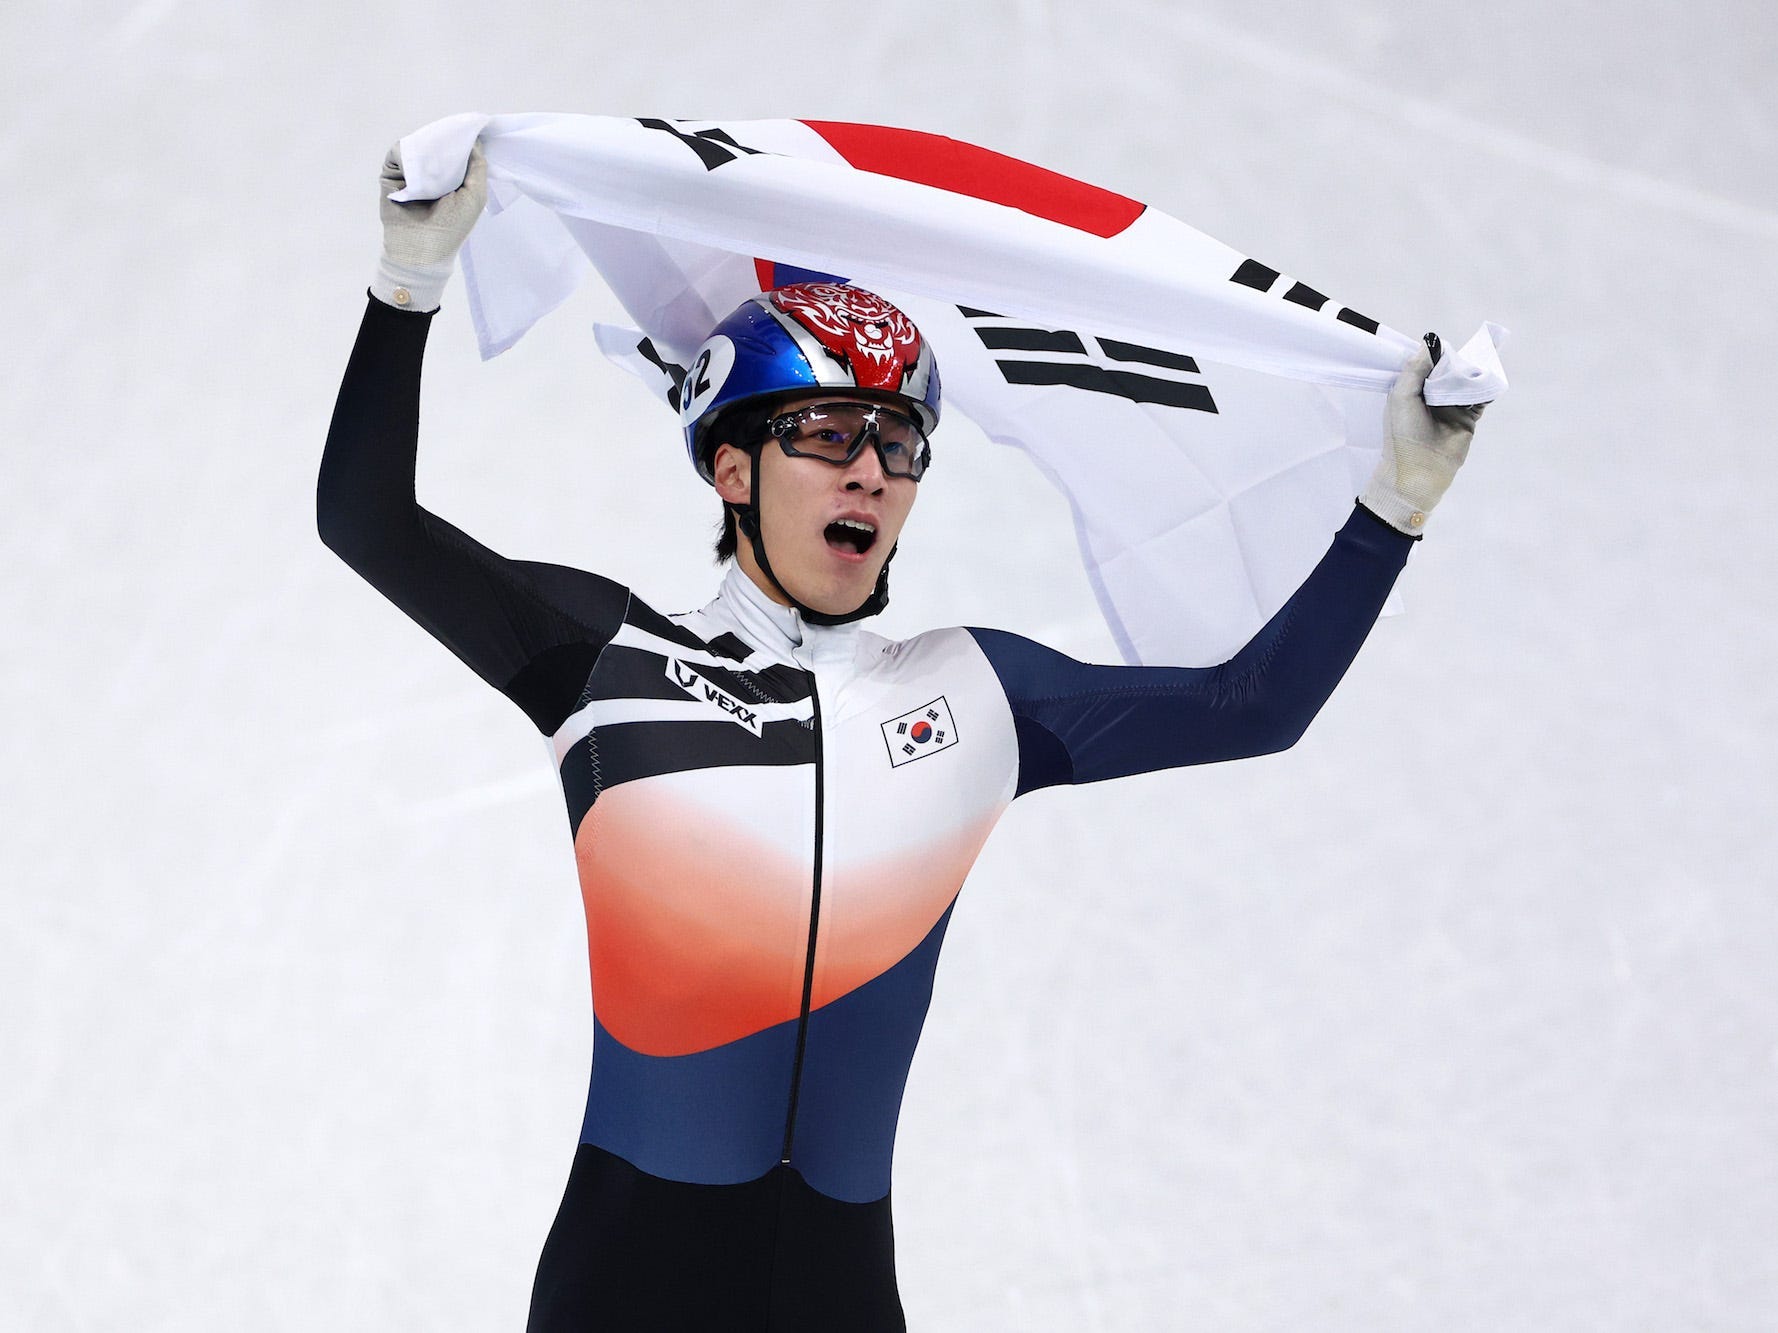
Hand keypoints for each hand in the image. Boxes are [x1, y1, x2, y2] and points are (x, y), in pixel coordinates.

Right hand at [371, 141, 487, 311]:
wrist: (422, 246)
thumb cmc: (453, 226)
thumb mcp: (475, 196)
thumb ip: (478, 168)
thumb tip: (475, 140)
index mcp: (452, 180)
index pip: (456, 152)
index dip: (462, 141)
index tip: (470, 128)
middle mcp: (431, 174)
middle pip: (437, 144)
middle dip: (445, 139)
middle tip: (454, 132)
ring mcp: (411, 173)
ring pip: (418, 145)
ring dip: (427, 147)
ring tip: (437, 153)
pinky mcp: (391, 174)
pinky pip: (399, 153)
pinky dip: (408, 155)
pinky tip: (418, 165)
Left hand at [1359, 336, 1485, 535]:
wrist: (1419, 469)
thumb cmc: (1404, 433)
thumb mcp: (1401, 396)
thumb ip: (1414, 369)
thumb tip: (1430, 343)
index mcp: (1411, 391)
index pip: (1426, 365)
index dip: (1435, 355)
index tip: (1443, 346)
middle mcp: (1432, 397)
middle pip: (1449, 371)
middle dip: (1456, 363)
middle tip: (1464, 355)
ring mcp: (1451, 407)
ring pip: (1466, 383)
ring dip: (1473, 374)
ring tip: (1478, 364)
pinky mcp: (1468, 418)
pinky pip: (1481, 398)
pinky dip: (1485, 388)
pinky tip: (1488, 379)